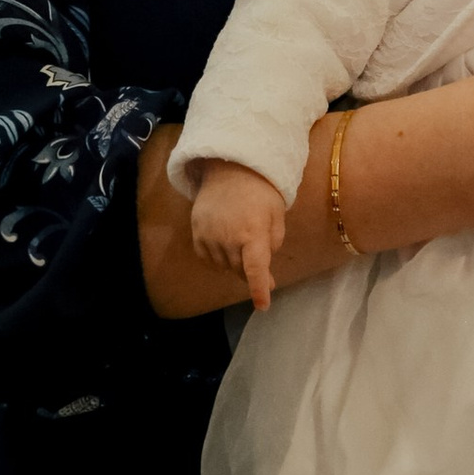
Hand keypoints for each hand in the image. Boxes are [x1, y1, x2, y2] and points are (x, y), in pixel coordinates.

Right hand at [188, 161, 290, 310]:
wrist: (230, 168)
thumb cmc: (260, 191)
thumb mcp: (276, 214)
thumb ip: (273, 243)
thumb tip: (265, 270)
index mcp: (252, 233)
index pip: (255, 269)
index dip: (259, 290)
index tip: (262, 306)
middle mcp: (228, 237)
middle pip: (240, 270)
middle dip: (252, 272)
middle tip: (261, 268)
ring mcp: (210, 236)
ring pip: (224, 267)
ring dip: (235, 264)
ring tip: (242, 245)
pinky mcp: (197, 233)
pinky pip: (208, 259)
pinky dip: (218, 259)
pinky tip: (225, 247)